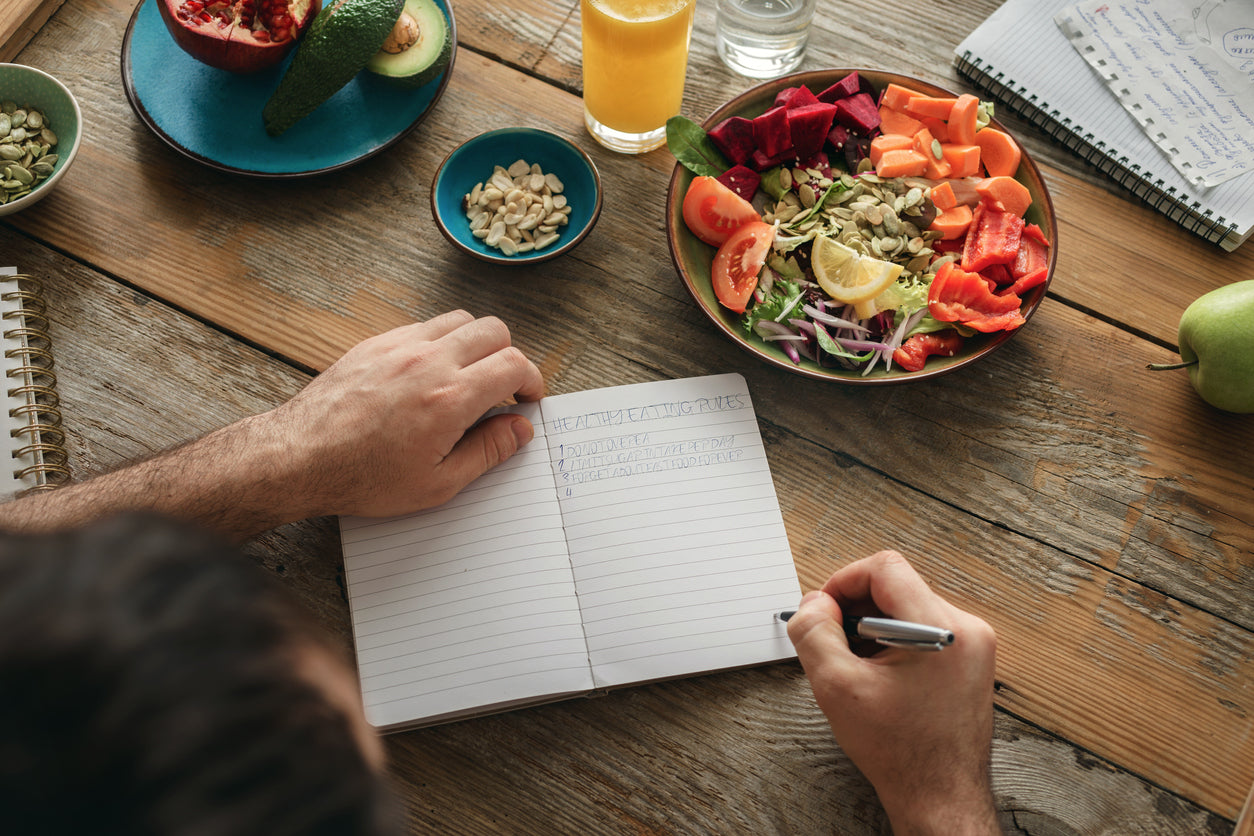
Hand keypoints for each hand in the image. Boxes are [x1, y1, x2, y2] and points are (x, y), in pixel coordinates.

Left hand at [267, 310, 544, 518]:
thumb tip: (519, 429)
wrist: (300, 458)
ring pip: (460, 320)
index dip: (531, 380)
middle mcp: (428, 362)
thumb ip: (488, 452)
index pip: (514, 364)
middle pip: (494, 331)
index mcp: (450, 398)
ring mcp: (400, 346)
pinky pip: (424, 326)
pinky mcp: (376, 343)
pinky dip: (441, 341)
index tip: (528, 398)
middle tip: (505, 387)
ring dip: (477, 343)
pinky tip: (432, 372)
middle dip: (510, 357)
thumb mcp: (438, 484)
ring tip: (471, 375)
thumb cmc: (363, 477)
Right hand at [786, 551, 998, 834]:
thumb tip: (814, 603)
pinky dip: (892, 641)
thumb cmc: (900, 752)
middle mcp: (965, 629)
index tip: (824, 608)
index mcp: (940, 628)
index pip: (885, 569)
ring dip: (872, 627)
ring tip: (856, 665)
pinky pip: (923, 628)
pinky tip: (877, 675)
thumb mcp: (837, 687)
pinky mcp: (969, 660)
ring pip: (907, 607)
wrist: (940, 796)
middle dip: (855, 609)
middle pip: (896, 587)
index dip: (844, 581)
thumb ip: (814, 633)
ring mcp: (972, 645)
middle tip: (832, 641)